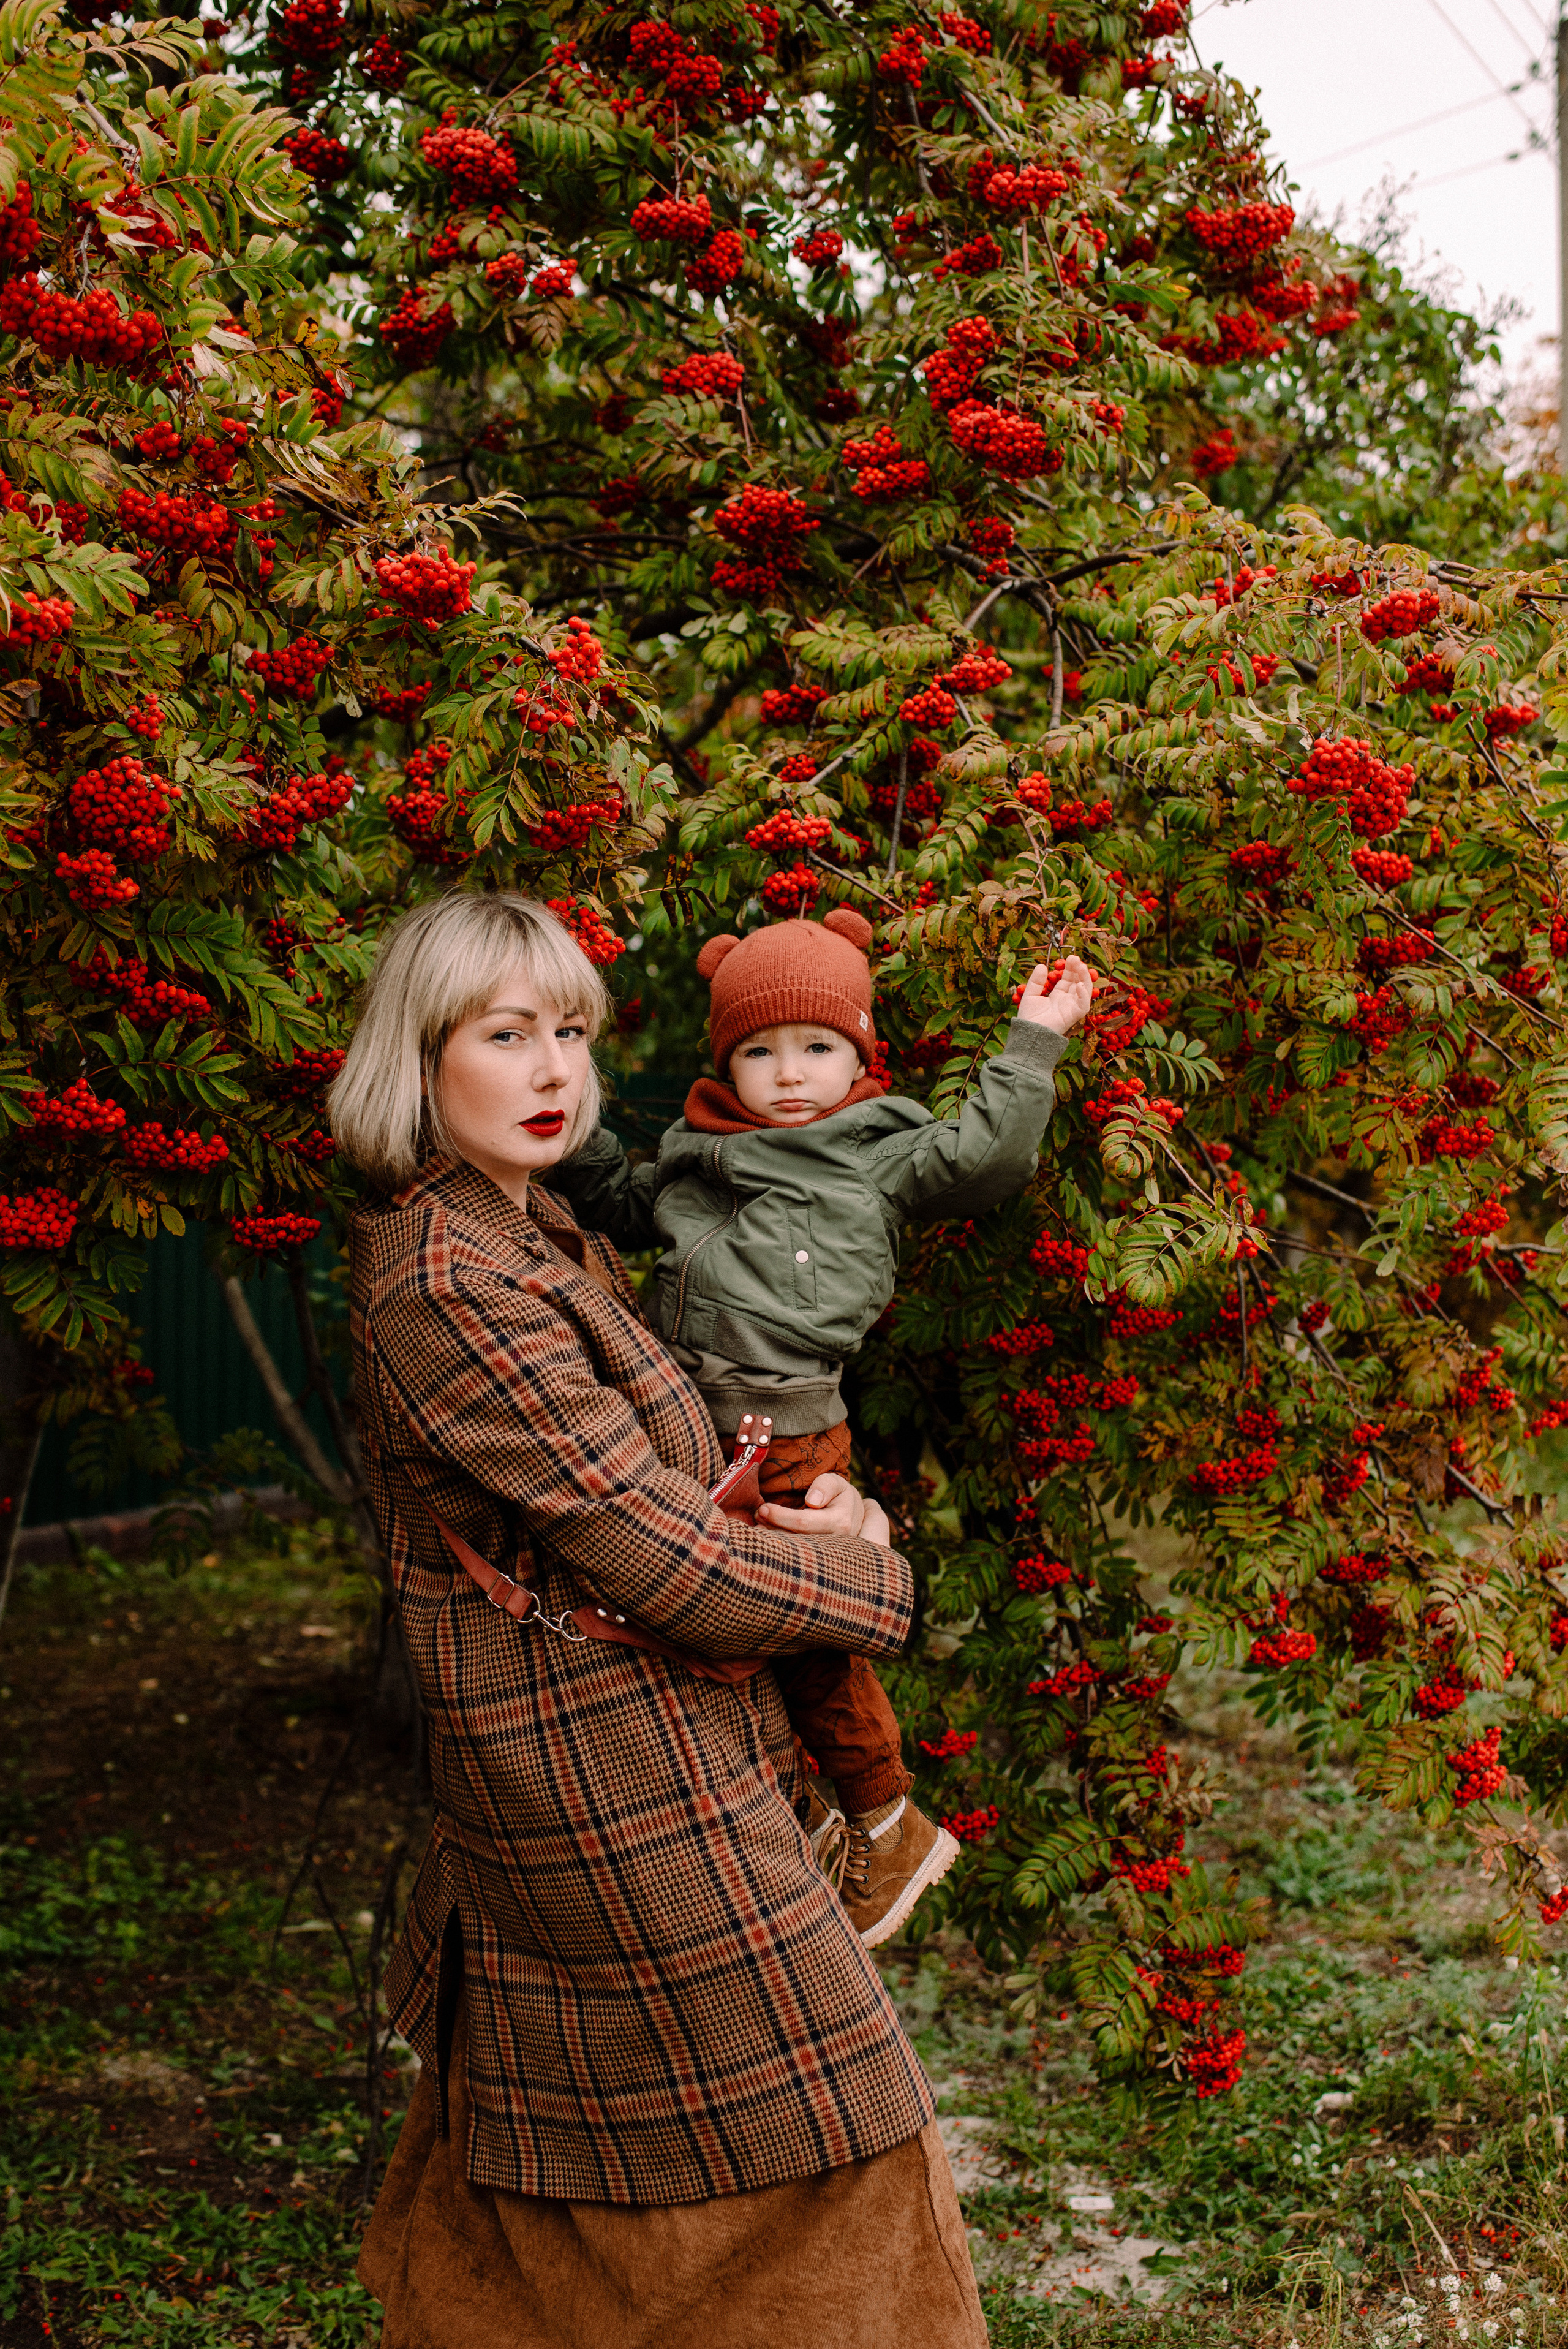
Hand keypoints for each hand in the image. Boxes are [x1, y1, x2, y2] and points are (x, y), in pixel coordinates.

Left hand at [758, 1472, 892, 1546]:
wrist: (853, 1515)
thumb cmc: (839, 1495)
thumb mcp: (836, 1483)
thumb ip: (825, 1485)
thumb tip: (812, 1501)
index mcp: (840, 1523)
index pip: (803, 1523)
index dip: (780, 1516)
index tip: (763, 1508)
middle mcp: (835, 1544)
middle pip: (795, 1541)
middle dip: (772, 1528)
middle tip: (757, 1515)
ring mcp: (828, 1556)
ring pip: (795, 1552)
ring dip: (774, 1539)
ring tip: (759, 1525)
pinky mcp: (819, 1562)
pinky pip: (797, 1557)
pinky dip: (780, 1547)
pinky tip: (767, 1536)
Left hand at [1016, 954, 1093, 1036]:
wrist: (1028, 1033)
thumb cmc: (1029, 1017)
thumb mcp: (1030, 994)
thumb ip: (1036, 981)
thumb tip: (1041, 966)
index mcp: (1057, 996)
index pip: (1069, 979)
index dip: (1071, 968)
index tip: (1070, 957)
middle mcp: (1067, 1000)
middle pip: (1078, 982)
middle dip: (1078, 969)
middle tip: (1075, 958)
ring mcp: (1071, 1007)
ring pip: (1085, 990)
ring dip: (1084, 977)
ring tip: (1080, 966)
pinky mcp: (1073, 1016)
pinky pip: (1084, 1005)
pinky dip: (1084, 995)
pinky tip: (1079, 985)